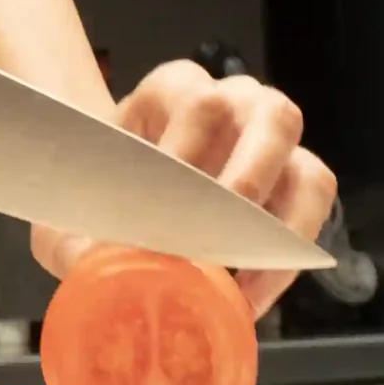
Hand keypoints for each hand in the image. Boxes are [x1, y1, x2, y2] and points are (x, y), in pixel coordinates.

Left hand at [31, 62, 337, 319]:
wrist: (115, 189)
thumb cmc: (99, 189)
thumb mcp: (70, 207)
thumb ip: (73, 238)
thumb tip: (96, 269)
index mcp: (172, 91)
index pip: (197, 102)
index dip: (188, 155)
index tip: (164, 210)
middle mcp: (233, 103)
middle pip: (270, 114)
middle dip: (249, 178)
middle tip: (220, 234)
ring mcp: (270, 144)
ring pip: (306, 164)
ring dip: (282, 225)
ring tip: (241, 277)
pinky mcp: (291, 182)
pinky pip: (313, 210)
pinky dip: (289, 253)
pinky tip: (250, 293)